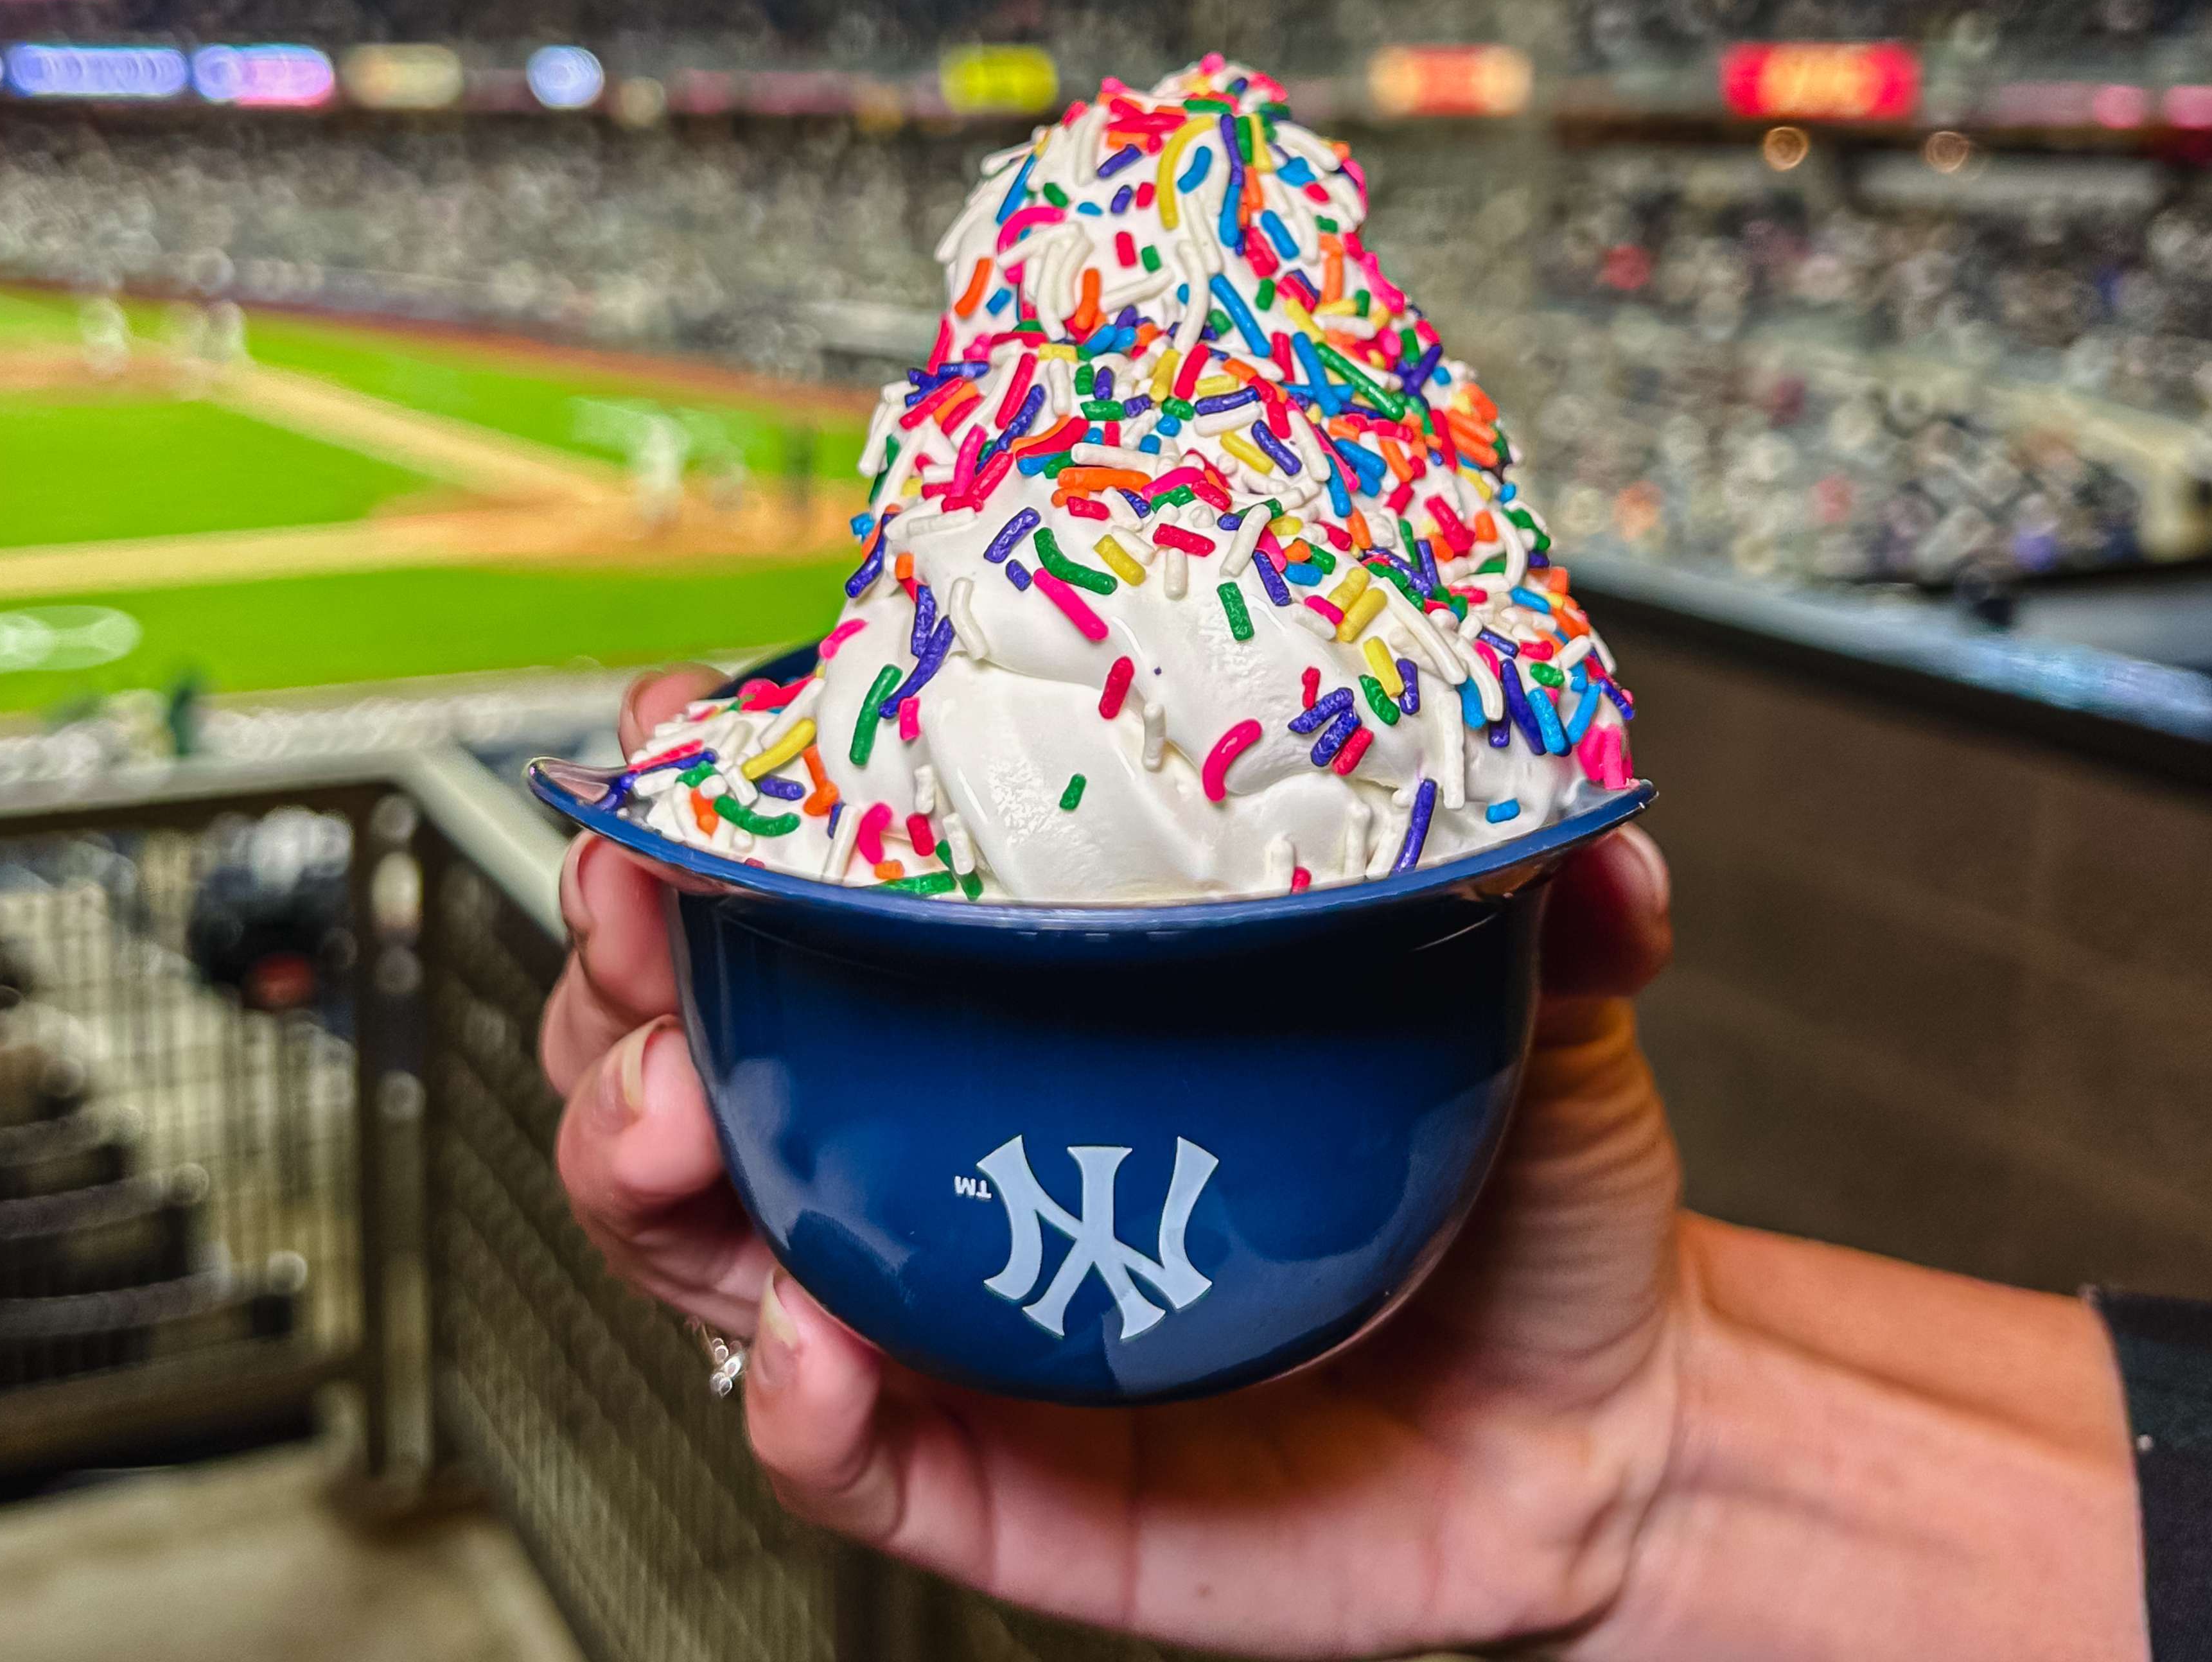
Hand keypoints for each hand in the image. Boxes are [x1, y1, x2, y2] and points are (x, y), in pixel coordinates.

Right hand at [547, 669, 1682, 1655]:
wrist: (1594, 1440)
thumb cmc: (1519, 1202)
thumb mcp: (1537, 1016)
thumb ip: (1550, 901)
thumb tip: (1589, 826)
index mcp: (1028, 1004)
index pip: (810, 887)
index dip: (707, 808)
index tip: (686, 735)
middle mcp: (944, 1145)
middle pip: (690, 1044)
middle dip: (617, 970)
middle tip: (645, 916)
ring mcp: (946, 1308)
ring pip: (701, 1237)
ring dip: (638, 1159)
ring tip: (678, 1114)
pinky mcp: (988, 1475)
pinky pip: (836, 1454)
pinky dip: (795, 1402)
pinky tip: (816, 1349)